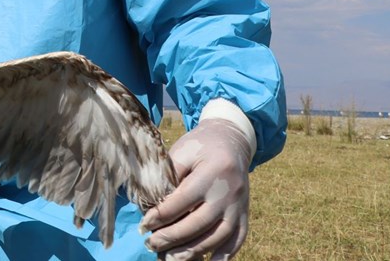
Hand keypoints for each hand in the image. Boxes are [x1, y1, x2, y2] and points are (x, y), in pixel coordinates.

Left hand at [140, 118, 252, 259]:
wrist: (232, 141)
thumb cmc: (201, 146)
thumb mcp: (184, 151)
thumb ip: (169, 175)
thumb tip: (150, 203)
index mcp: (213, 172)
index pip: (183, 200)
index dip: (161, 215)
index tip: (144, 224)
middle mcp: (229, 192)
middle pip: (199, 223)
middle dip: (172, 237)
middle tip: (151, 244)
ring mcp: (240, 206)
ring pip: (217, 237)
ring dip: (192, 251)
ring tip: (170, 257)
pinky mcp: (245, 214)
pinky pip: (237, 240)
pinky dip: (223, 256)